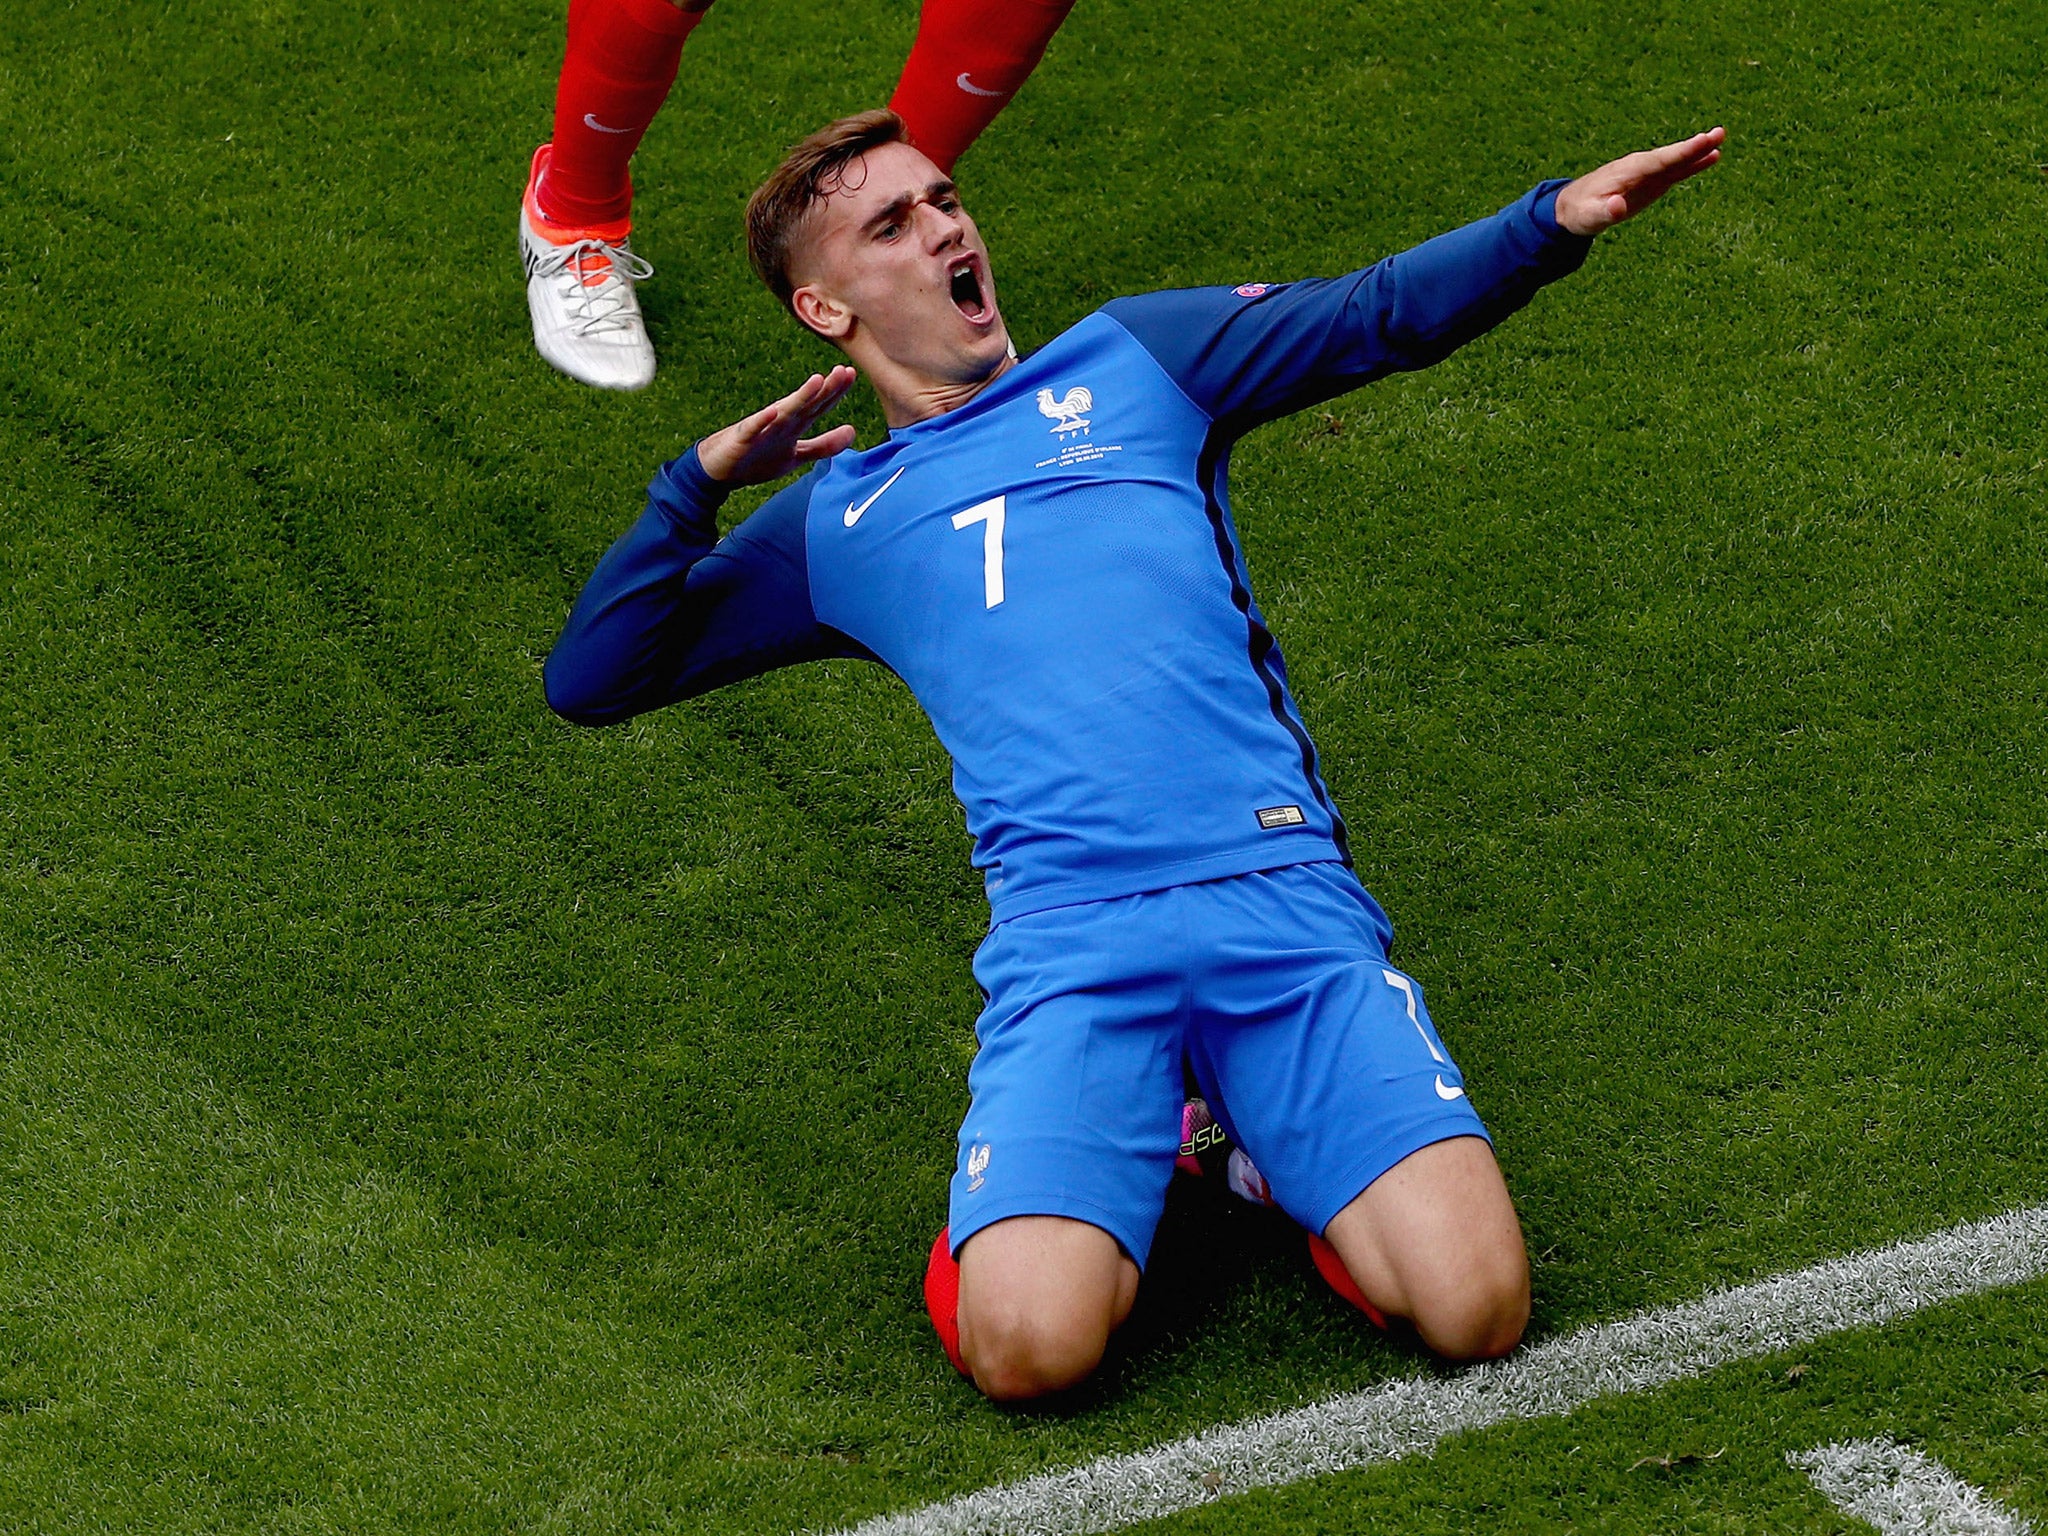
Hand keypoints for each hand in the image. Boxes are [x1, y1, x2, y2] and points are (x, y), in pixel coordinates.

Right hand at [697, 365, 859, 483]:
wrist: (720, 470)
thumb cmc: (759, 459)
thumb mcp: (797, 455)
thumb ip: (824, 446)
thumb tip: (852, 432)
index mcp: (794, 424)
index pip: (819, 406)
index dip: (836, 392)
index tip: (852, 374)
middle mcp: (781, 421)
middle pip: (807, 404)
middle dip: (826, 389)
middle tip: (843, 371)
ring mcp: (762, 428)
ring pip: (785, 411)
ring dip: (801, 397)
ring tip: (817, 381)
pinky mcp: (742, 439)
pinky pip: (753, 429)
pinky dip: (762, 420)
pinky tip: (773, 411)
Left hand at [1553, 127, 1724, 236]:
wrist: (1572, 206)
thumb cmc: (1581, 212)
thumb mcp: (1590, 216)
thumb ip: (1605, 212)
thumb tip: (1618, 206)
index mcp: (1628, 171)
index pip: (1659, 160)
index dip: (1680, 152)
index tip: (1701, 142)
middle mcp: (1641, 166)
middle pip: (1672, 155)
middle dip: (1694, 146)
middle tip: (1718, 134)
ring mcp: (1648, 172)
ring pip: (1677, 160)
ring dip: (1698, 151)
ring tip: (1721, 141)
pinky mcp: (1652, 181)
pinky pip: (1676, 170)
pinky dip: (1693, 163)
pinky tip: (1711, 157)